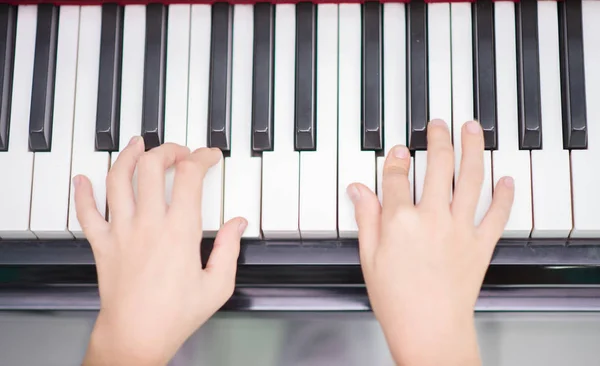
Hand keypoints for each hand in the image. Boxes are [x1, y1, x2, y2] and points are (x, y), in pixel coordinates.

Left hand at [76, 137, 246, 365]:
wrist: (136, 336)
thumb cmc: (174, 315)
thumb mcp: (217, 285)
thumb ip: (229, 249)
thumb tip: (237, 223)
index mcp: (180, 231)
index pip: (190, 176)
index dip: (201, 158)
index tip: (208, 156)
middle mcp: (149, 224)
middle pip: (152, 167)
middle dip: (168, 150)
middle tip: (177, 151)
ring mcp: (122, 232)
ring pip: (118, 180)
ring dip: (128, 156)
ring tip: (137, 145)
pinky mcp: (103, 244)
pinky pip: (86, 212)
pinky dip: (82, 193)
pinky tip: (82, 179)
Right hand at [348, 119, 513, 365]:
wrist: (429, 329)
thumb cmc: (397, 300)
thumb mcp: (369, 257)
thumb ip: (366, 218)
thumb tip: (358, 190)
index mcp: (400, 221)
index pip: (398, 177)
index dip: (397, 159)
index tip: (399, 149)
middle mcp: (432, 218)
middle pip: (438, 166)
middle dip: (438, 139)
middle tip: (438, 124)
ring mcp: (460, 229)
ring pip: (471, 178)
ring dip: (473, 149)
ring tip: (472, 129)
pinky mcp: (481, 244)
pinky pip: (497, 214)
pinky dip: (505, 195)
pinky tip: (506, 179)